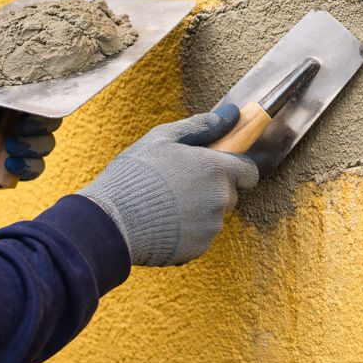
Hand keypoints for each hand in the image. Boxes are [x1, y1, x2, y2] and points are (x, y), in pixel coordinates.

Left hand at [0, 95, 61, 190]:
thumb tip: (18, 80)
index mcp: (15, 101)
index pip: (44, 100)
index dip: (45, 106)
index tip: (30, 111)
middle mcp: (22, 121)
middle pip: (51, 124)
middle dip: (39, 128)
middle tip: (18, 130)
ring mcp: (21, 144)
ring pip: (46, 146)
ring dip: (31, 148)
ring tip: (9, 149)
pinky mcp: (16, 166)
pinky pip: (36, 169)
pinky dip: (28, 168)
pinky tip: (9, 165)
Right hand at [78, 105, 258, 265]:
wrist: (112, 222)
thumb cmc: (135, 174)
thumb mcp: (162, 138)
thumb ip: (201, 126)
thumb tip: (230, 114)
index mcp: (217, 169)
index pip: (249, 171)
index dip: (236, 168)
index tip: (216, 166)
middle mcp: (221, 199)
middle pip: (229, 193)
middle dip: (211, 188)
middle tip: (178, 183)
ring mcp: (211, 226)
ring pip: (213, 215)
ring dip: (198, 209)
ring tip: (164, 203)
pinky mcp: (199, 248)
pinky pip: (199, 236)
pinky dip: (186, 230)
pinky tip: (161, 222)